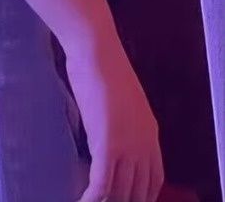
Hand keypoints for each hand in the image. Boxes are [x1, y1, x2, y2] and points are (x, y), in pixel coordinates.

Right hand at [64, 38, 164, 201]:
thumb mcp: (120, 103)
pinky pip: (102, 184)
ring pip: (120, 192)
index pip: (154, 179)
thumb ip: (121, 125)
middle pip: (139, 190)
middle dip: (123, 201)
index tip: (126, 199)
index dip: (141, 195)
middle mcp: (144, 144)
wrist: (96, 51)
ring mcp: (128, 146)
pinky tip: (83, 201)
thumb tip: (110, 141)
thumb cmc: (102, 68)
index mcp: (150, 133)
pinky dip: (92, 198)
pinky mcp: (108, 145)